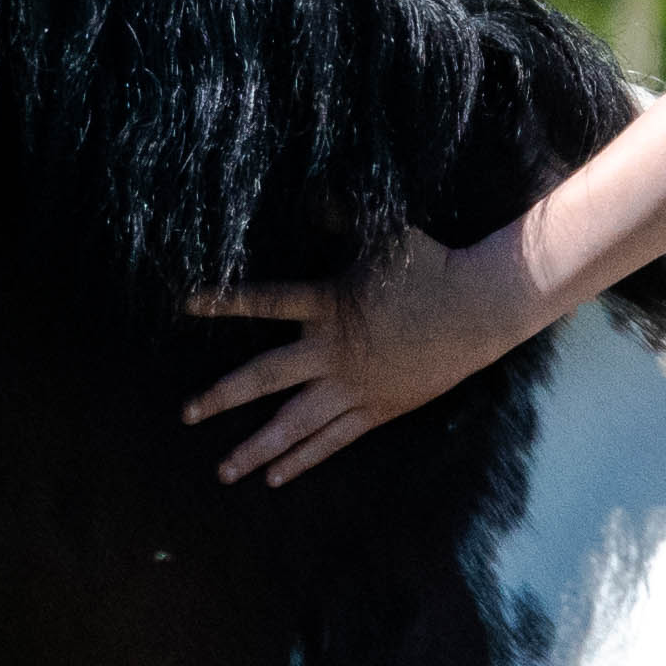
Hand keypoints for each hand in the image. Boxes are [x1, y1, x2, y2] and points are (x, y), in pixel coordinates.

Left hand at [184, 226, 551, 483]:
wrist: (479, 308)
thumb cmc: (431, 265)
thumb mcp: (384, 232)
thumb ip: (341, 213)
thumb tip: (313, 188)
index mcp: (328, 306)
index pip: (265, 301)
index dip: (224, 301)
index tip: (187, 304)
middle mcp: (333, 352)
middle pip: (265, 379)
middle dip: (222, 397)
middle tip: (187, 414)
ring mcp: (354, 386)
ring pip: (294, 424)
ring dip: (256, 448)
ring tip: (224, 472)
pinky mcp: (376, 409)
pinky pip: (331, 440)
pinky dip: (303, 458)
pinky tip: (274, 477)